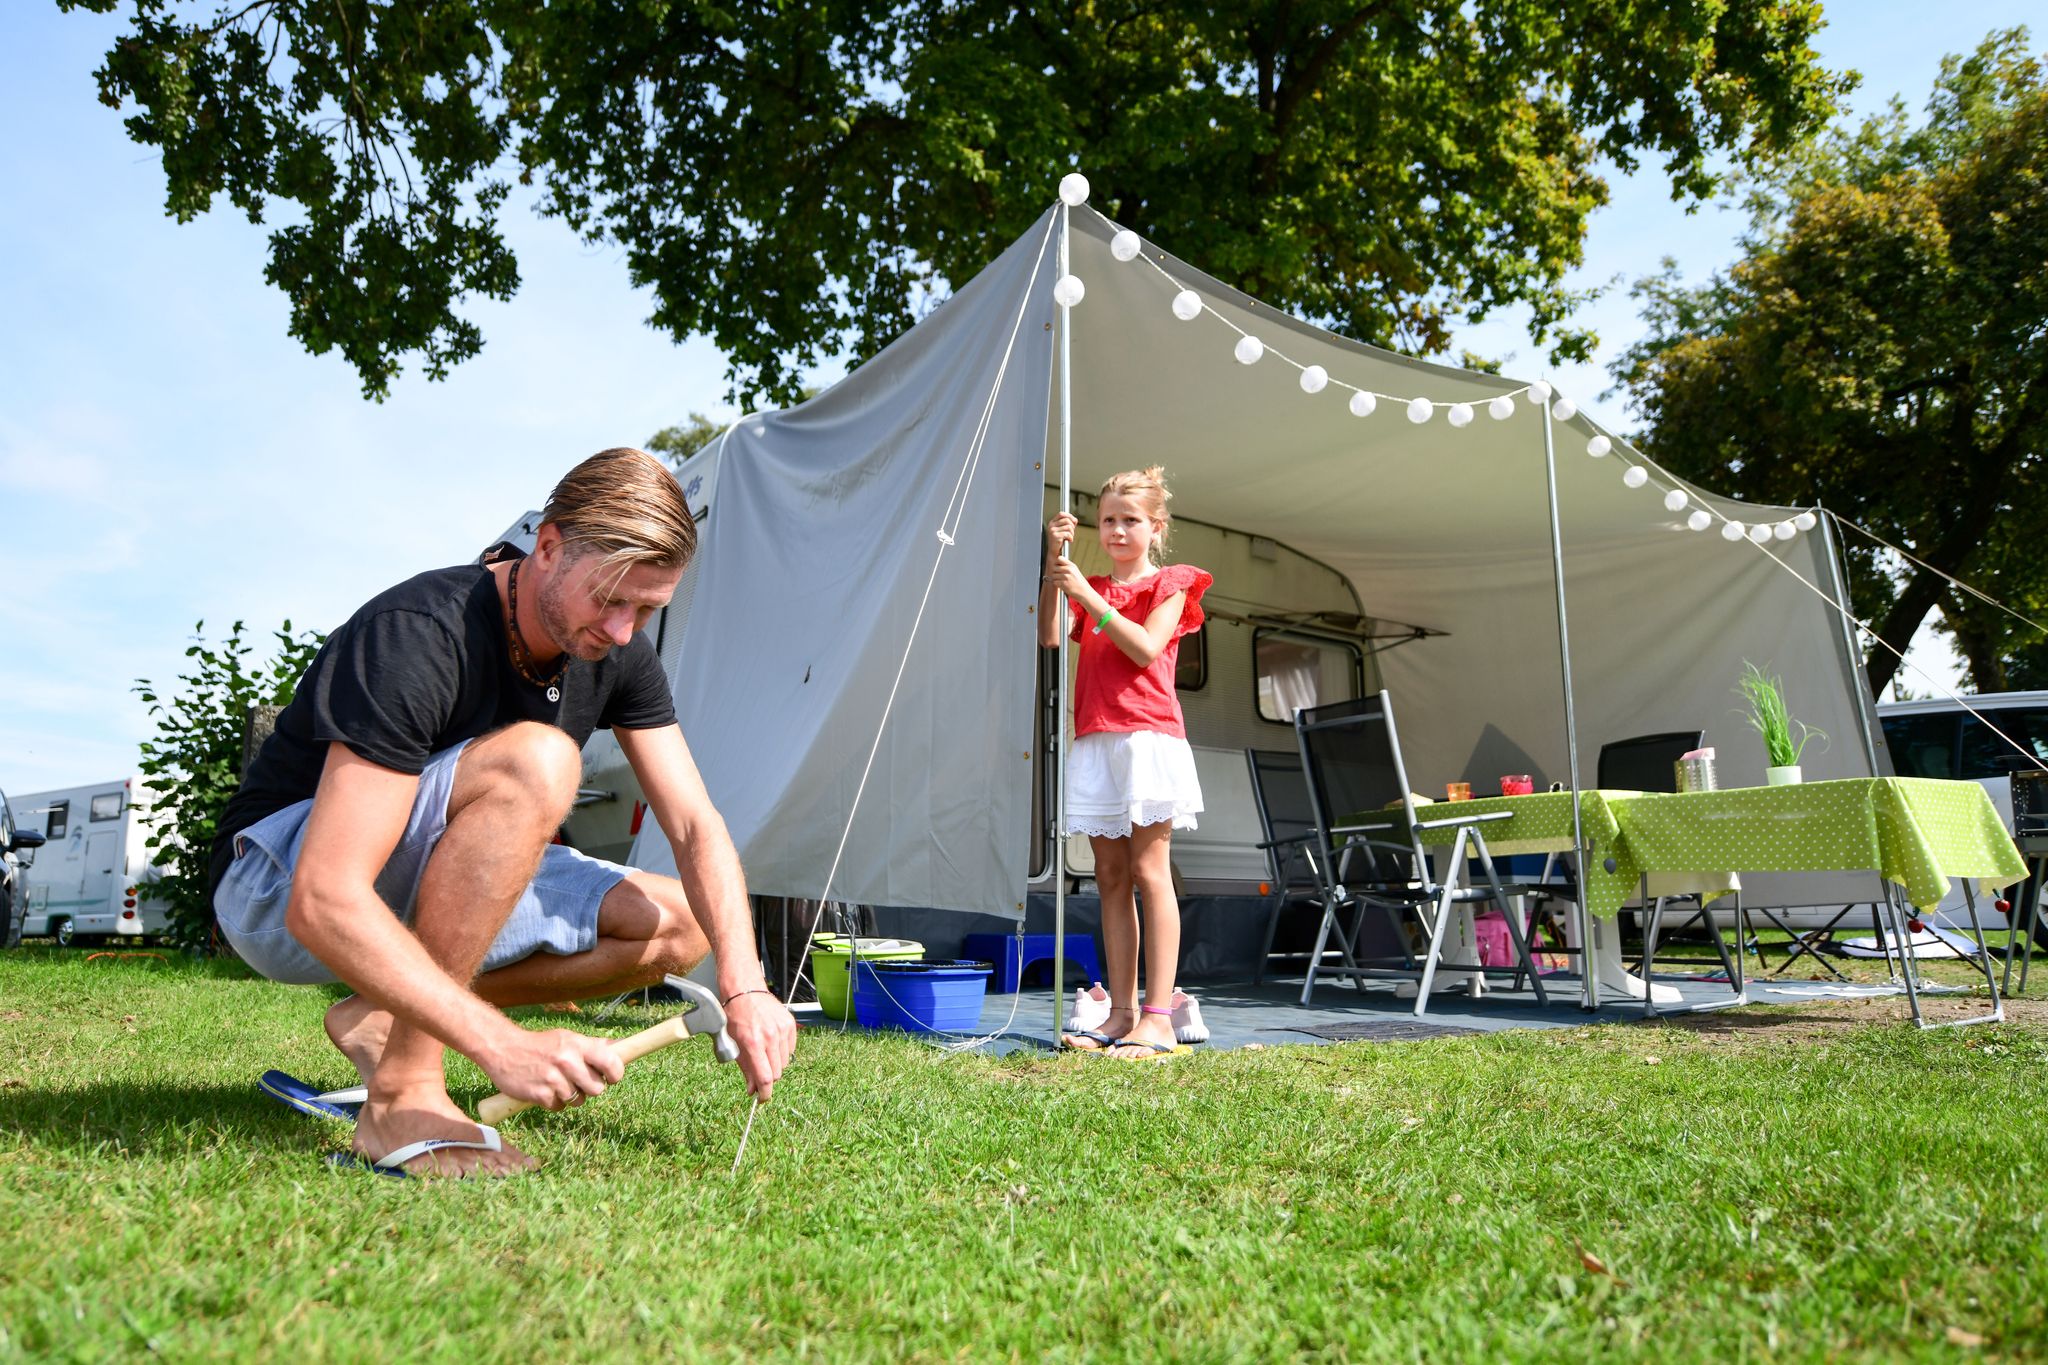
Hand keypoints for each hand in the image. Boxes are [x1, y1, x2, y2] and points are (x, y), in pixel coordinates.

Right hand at [478, 1026, 623, 1110]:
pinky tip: (545, 1089)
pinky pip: (560, 1107)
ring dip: (570, 1096)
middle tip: (578, 1080)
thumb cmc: (541, 1045)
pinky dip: (554, 1102)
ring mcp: (553, 1079)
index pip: (611, 1062)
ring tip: (557, 1082)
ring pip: (578, 1100)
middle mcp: (567, 1061)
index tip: (611, 1078)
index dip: (615, 1074)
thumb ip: (593, 1045)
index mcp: (577, 1044)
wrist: (503, 1050)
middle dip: (590, 1088)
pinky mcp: (540, 1095)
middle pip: (598, 1089)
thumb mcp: (567, 1038)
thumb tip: (622, 1046)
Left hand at [724, 990, 796, 1101]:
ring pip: (785, 1062)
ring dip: (775, 1064)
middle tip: (760, 1073)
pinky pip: (790, 1049)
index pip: (765, 1077)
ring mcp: (782, 1030)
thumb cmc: (735, 1016)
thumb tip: (752, 1089)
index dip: (765, 1093)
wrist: (745, 991)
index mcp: (753, 1043)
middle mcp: (770, 1036)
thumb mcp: (733, 1044)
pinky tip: (771, 1043)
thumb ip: (745, 1069)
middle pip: (777, 1072)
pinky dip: (782, 1052)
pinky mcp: (790, 1025)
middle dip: (768, 1077)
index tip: (763, 1098)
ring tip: (764, 1052)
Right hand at [1045, 512, 1076, 558]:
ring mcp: (1052, 531)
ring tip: (1069, 538)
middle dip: (1072, 527)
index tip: (1074, 521)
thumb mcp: (1063, 531)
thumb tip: (1075, 520)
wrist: (1054, 553)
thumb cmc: (1059, 542)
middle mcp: (1051, 526)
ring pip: (1069, 527)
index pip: (1061, 514)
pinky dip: (1071, 538)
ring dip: (1072, 534)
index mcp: (1052, 523)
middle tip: (1071, 533)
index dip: (1069, 516)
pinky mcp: (1055, 536)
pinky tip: (1068, 541)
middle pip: (1067, 520)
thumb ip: (1068, 524)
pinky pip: (1068, 534)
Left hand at [1046, 556, 1088, 598]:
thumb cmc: (1079, 582)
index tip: (1058, 567)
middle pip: (1054, 567)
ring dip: (1056, 579)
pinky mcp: (1063, 583)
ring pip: (1053, 575)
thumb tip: (1056, 564)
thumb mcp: (1075, 571)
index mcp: (1071, 565)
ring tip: (1062, 581)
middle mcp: (1068, 569)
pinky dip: (1057, 584)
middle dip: (1055, 572)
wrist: (1084, 592)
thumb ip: (1067, 567)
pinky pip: (1054, 582)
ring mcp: (1066, 576)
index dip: (1057, 562)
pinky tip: (1063, 585)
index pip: (1059, 558)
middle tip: (1060, 576)